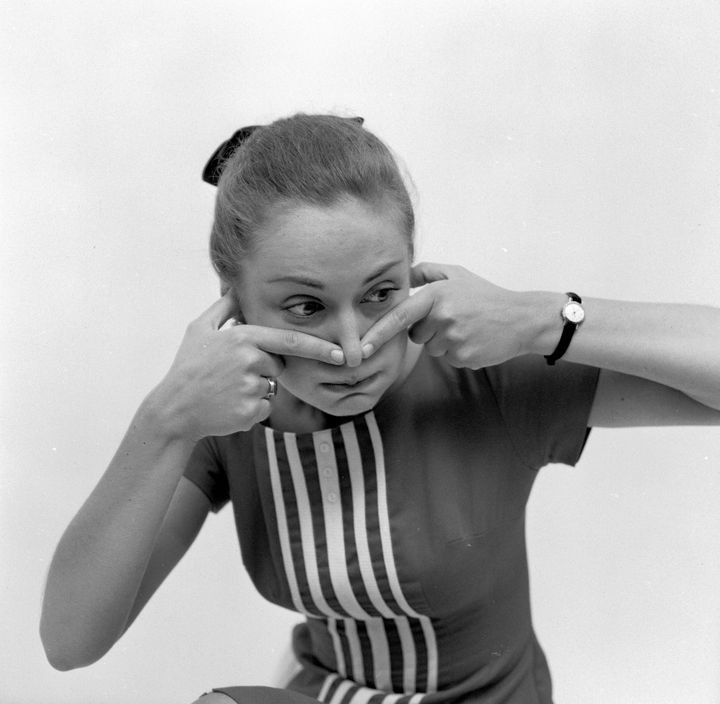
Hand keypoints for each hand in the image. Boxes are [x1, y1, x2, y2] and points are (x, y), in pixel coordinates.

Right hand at [152, 292, 344, 438]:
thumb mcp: (199, 329)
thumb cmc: (187, 367)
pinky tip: (228, 406)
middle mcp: (250, 361)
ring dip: (255, 390)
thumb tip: (239, 286)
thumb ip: (224, 307)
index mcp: (243, 338)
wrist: (173, 410)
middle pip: (278, 365)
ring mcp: (251, 388)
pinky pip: (265, 407)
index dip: (319, 347)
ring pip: (271, 388)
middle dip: (263, 369)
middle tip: (231, 374)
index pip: (291, 341)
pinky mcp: (251, 412)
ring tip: (225, 390)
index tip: (340, 353)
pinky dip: (251, 408)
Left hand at [360, 262, 529, 369]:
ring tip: (465, 328)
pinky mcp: (463, 357)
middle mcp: (442, 317)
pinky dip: (457, 352)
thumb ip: (427, 272)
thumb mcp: (457, 275)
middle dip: (428, 330)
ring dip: (443, 342)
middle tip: (454, 318)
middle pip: (416, 335)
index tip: (360, 349)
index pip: (399, 317)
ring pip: (431, 348)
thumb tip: (404, 275)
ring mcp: (453, 339)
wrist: (521, 319)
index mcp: (436, 296)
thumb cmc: (486, 296)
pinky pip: (447, 359)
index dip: (377, 334)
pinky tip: (473, 340)